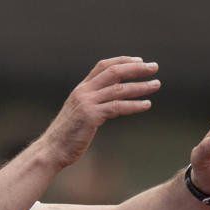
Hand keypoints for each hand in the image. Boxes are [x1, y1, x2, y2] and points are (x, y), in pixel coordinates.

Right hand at [42, 56, 160, 168]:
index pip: (103, 66)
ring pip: (119, 89)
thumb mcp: (79, 113)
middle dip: (136, 68)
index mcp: (81, 88)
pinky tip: (147, 105)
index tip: (140, 61)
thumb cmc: (67, 134)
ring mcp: (87, 103)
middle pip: (114, 72)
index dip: (123, 61)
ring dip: (140, 86)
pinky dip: (134, 105)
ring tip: (156, 85)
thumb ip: (93, 103)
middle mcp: (84, 91)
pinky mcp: (91, 116)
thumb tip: (110, 99)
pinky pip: (117, 107)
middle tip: (154, 68)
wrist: (52, 149)